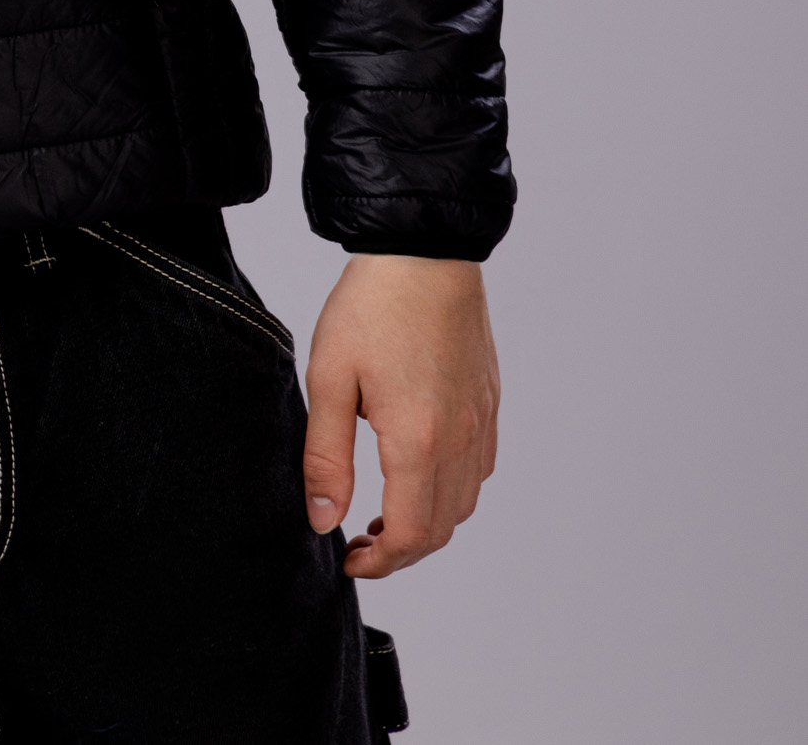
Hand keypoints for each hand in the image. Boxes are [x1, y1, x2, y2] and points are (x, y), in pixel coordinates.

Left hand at [302, 253, 499, 577]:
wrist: (424, 251)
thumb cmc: (371, 307)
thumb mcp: (330, 379)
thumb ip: (326, 457)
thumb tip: (324, 519)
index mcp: (419, 441)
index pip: (411, 536)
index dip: (381, 563)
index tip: (348, 560)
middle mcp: (461, 440)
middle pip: (441, 529)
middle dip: (402, 551)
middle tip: (361, 543)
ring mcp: (481, 422)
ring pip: (465, 503)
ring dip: (429, 523)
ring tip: (386, 512)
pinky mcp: (489, 402)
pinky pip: (480, 468)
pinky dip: (453, 489)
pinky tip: (419, 469)